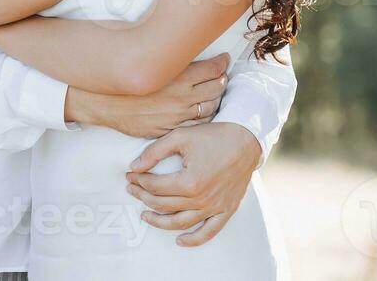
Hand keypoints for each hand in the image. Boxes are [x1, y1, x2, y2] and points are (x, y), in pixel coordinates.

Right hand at [73, 53, 229, 137]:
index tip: (225, 59)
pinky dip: (201, 117)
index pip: (213, 69)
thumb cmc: (124, 76)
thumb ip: (171, 52)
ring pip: (209, 109)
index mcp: (180, 76)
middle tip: (223, 75)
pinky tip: (201, 111)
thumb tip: (181, 36)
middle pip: (215, 88)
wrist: (103, 103)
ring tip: (215, 92)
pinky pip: (194, 125)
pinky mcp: (169, 129)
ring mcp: (176, 116)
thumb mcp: (150, 59)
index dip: (222, 63)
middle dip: (222, 80)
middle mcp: (182, 98)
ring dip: (215, 99)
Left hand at [124, 122, 262, 246]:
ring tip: (145, 215)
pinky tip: (179, 241)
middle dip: (143, 196)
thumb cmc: (213, 135)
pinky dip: (193, 240)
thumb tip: (134, 167)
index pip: (155, 187)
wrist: (246, 138)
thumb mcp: (181, 136)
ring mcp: (214, 207)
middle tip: (133, 188)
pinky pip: (209, 232)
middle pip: (163, 205)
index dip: (139, 181)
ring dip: (159, 222)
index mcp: (189, 182)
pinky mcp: (226, 210)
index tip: (130, 175)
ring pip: (180, 223)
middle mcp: (201, 199)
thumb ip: (154, 152)